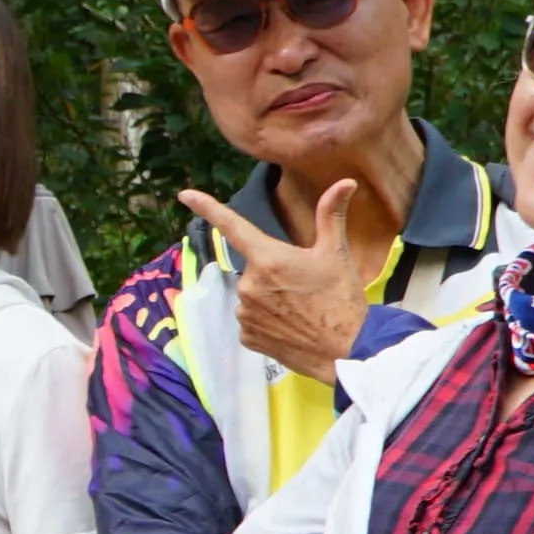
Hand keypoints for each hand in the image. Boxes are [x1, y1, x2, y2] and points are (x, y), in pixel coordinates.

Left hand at [181, 171, 382, 377]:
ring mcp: (245, 314)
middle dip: (273, 272)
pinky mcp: (247, 338)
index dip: (207, 208)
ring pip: (251, 295)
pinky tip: (289, 326)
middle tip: (302, 286)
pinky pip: (251, 320)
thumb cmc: (342, 300)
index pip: (232, 226)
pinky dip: (266, 320)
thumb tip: (346, 182)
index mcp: (268, 259)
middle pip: (254, 267)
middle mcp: (249, 285)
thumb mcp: (337, 254)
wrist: (347, 352)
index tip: (186, 195)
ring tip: (299, 309)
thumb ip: (331, 215)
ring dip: (269, 297)